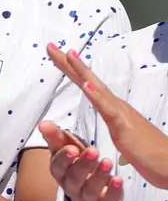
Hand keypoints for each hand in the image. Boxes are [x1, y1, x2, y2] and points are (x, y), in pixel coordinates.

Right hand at [39, 119, 122, 200]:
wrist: (90, 198)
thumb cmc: (77, 167)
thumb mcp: (68, 152)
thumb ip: (57, 138)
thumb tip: (42, 123)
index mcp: (61, 172)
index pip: (58, 166)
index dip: (64, 158)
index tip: (73, 148)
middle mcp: (72, 186)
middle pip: (74, 177)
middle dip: (83, 165)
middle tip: (93, 151)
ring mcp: (88, 197)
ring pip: (91, 189)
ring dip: (99, 176)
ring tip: (108, 162)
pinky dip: (113, 191)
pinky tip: (118, 180)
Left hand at [48, 43, 167, 188]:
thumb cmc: (150, 155)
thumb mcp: (126, 140)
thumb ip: (119, 129)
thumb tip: (115, 124)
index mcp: (113, 109)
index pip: (88, 85)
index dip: (71, 70)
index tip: (55, 54)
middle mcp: (117, 106)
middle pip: (88, 80)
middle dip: (69, 63)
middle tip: (50, 46)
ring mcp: (121, 114)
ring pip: (97, 89)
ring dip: (82, 72)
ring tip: (69, 54)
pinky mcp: (124, 126)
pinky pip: (108, 109)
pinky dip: (96, 96)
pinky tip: (86, 85)